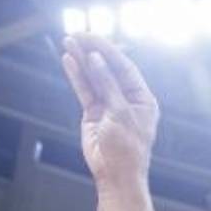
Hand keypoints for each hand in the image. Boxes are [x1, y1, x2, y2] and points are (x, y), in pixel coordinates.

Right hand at [60, 33, 159, 189]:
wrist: (116, 175)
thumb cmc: (127, 149)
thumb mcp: (120, 113)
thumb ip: (107, 85)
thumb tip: (97, 60)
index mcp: (142, 98)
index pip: (124, 66)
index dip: (107, 50)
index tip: (91, 37)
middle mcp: (126, 98)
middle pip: (108, 69)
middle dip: (92, 51)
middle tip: (76, 35)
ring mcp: (109, 105)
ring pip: (94, 78)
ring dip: (81, 61)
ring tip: (68, 42)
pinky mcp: (94, 114)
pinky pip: (85, 91)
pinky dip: (77, 76)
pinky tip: (68, 61)